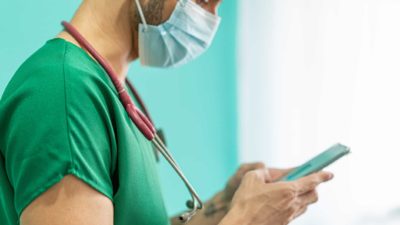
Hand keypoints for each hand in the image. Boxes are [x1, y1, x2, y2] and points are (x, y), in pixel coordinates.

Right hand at [219, 169, 333, 224]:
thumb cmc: (245, 203)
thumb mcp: (251, 178)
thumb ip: (262, 172)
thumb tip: (267, 172)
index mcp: (287, 190)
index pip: (311, 181)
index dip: (322, 176)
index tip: (329, 173)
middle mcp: (292, 204)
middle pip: (314, 195)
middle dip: (314, 186)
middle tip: (306, 181)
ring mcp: (289, 216)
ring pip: (306, 205)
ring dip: (304, 197)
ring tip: (290, 192)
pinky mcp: (284, 224)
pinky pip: (296, 213)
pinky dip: (294, 206)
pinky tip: (282, 203)